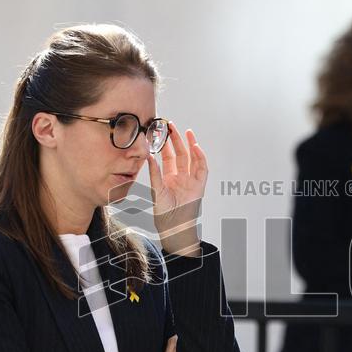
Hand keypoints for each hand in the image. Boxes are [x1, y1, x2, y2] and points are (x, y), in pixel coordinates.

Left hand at [147, 123, 206, 256]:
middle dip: (177, 140)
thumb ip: (154, 173)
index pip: (168, 157)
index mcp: (168, 177)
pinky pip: (202, 169)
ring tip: (187, 132)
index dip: (166, 144)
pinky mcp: (199, 185)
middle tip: (172, 126)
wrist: (173, 226)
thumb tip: (149, 157)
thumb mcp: (155, 191)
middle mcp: (180, 177)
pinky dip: (200, 158)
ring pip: (192, 158)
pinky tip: (196, 148)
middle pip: (180, 154)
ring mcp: (191, 180)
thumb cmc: (163, 213)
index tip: (161, 131)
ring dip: (191, 145)